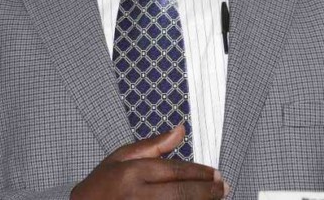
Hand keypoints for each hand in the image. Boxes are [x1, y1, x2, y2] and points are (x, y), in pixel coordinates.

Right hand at [70, 125, 228, 199]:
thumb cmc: (101, 186)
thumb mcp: (122, 157)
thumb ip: (154, 145)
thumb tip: (180, 130)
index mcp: (132, 172)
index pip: (174, 170)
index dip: (199, 172)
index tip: (215, 174)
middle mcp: (137, 195)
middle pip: (181, 192)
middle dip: (207, 191)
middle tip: (222, 188)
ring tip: (215, 199)